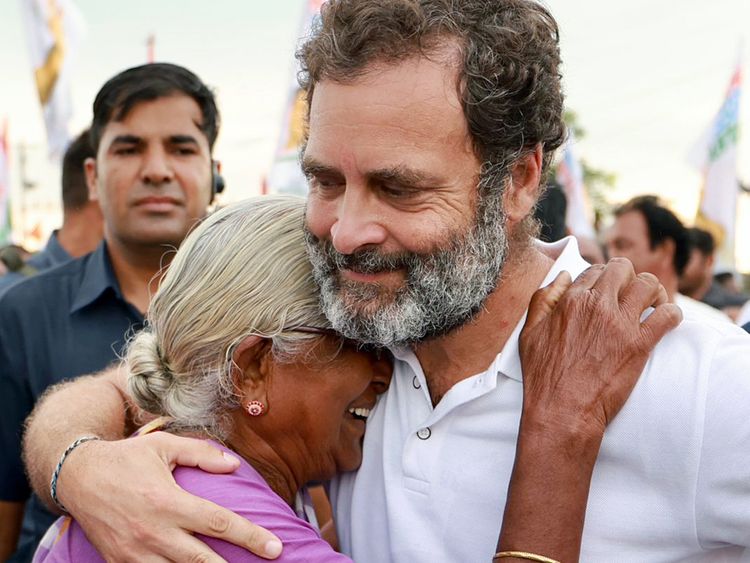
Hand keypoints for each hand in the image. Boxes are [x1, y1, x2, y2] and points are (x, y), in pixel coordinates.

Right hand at [57, 432, 282, 561]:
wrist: (77, 476)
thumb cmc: (126, 458)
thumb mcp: (164, 446)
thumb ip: (202, 453)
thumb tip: (235, 465)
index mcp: (168, 501)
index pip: (219, 523)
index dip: (250, 537)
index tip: (275, 547)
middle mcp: (153, 532)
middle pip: (202, 561)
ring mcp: (135, 553)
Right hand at [519, 258, 681, 439]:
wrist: (562, 411)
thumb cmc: (543, 377)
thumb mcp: (530, 332)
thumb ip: (543, 299)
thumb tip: (565, 276)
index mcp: (570, 300)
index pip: (595, 270)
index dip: (604, 278)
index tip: (609, 291)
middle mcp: (596, 306)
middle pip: (623, 269)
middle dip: (629, 277)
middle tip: (632, 295)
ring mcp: (619, 324)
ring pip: (649, 285)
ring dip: (654, 292)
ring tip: (654, 304)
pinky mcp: (639, 345)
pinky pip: (667, 315)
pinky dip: (672, 314)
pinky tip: (668, 321)